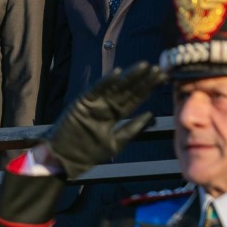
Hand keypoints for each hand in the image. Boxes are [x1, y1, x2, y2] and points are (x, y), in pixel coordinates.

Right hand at [45, 62, 167, 179]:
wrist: (63, 160)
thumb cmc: (88, 154)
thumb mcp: (115, 143)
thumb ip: (132, 129)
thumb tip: (152, 115)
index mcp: (116, 114)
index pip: (135, 98)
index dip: (149, 88)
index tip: (163, 79)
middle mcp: (108, 105)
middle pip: (129, 90)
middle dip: (144, 79)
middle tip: (160, 69)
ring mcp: (96, 102)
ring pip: (116, 86)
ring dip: (130, 76)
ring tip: (145, 66)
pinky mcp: (83, 101)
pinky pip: (96, 90)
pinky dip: (106, 81)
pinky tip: (118, 73)